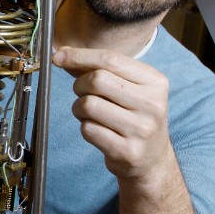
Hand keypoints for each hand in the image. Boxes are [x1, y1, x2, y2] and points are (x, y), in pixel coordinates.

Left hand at [52, 46, 173, 179]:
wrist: (151, 159)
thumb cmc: (133, 116)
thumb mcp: (127, 88)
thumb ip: (99, 69)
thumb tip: (63, 54)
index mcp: (155, 82)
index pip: (111, 59)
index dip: (79, 56)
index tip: (59, 56)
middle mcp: (152, 104)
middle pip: (97, 80)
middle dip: (80, 85)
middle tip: (82, 93)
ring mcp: (141, 130)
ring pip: (89, 105)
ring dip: (79, 108)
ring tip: (89, 114)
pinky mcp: (128, 152)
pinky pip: (88, 129)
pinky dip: (84, 127)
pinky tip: (96, 129)